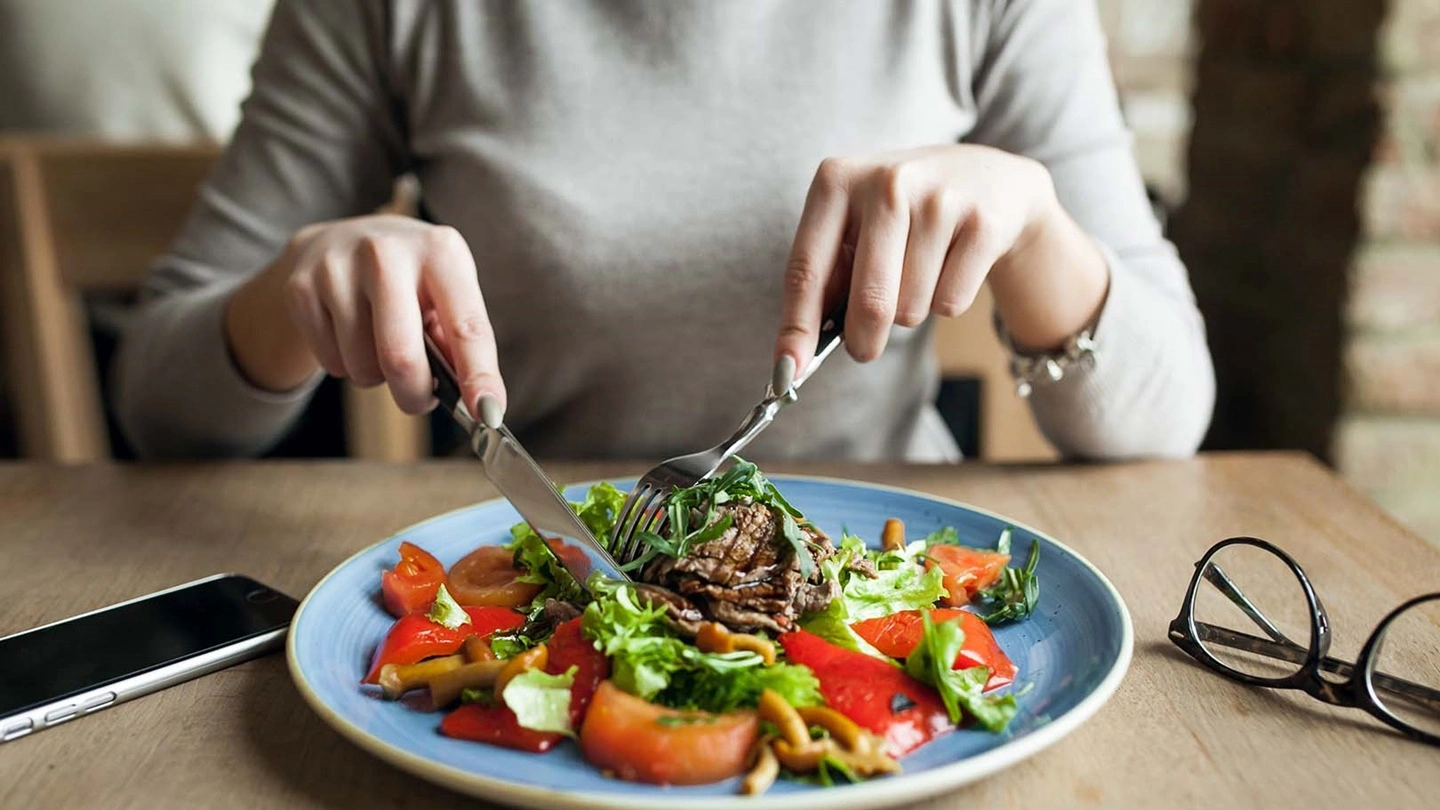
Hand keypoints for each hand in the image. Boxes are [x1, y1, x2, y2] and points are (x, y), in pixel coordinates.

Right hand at [226, 214, 504, 418]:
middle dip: (414, 395)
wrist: (340, 240)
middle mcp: (387, 252)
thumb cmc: (410, 278)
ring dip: (377, 377)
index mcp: (440, 251)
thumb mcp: (445, 291)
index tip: (489, 414)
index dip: (480, 375)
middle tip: (418, 399)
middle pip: (401, 356)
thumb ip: (460, 340)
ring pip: (363, 367)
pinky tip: (349, 334)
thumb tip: (477, 401)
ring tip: (379, 345)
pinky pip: (331, 363)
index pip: (467, 325)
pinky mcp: (301, 287)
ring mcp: (337, 267)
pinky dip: (346, 366)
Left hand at [773, 144, 1105, 372]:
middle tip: (864, 348)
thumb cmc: (903, 214)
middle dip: (863, 341)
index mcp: (837, 180)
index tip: (788, 370)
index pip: (807, 269)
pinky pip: (950, 303)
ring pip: (911, 309)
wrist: (988, 179)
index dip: (796, 327)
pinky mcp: (983, 224)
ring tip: (919, 272)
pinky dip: (946, 302)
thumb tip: (797, 353)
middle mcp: (887, 183)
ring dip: (910, 311)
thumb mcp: (855, 225)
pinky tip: (951, 265)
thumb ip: (827, 278)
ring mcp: (939, 200)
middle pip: (869, 302)